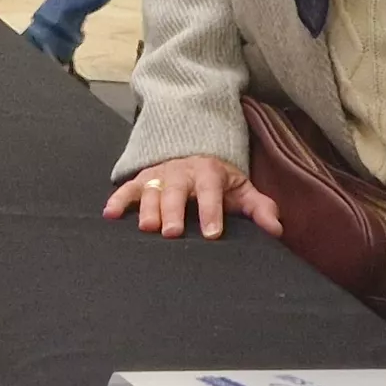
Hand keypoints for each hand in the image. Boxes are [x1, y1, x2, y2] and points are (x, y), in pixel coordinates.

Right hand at [104, 154, 281, 239]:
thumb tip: (276, 229)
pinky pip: (127, 188)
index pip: (211, 192)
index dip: (211, 211)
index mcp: (209, 173)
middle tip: (171, 232)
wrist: (194, 151)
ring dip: (147, 208)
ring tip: (145, 228)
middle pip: (176, 191)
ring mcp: (160, 174)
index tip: (211, 234)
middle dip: (173, 211)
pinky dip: (118, 199)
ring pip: (152, 189)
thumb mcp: (242, 189)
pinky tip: (109, 214)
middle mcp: (182, 171)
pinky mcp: (141, 179)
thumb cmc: (219, 181)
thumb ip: (260, 208)